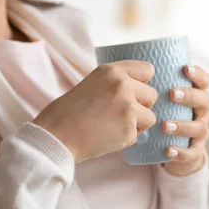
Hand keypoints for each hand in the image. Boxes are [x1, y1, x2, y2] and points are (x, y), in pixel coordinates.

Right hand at [34, 61, 157, 163]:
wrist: (56, 135)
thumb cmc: (67, 112)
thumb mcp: (91, 83)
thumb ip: (114, 83)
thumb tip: (138, 89)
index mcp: (112, 71)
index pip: (147, 69)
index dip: (141, 83)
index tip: (133, 91)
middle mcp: (123, 85)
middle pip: (151, 95)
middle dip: (141, 106)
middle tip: (118, 114)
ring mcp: (128, 108)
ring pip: (150, 117)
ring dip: (137, 124)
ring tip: (113, 126)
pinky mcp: (129, 130)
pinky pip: (138, 134)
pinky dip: (126, 138)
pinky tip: (107, 136)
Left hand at [162, 65, 208, 176]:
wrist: (169, 148)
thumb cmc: (162, 115)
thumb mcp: (160, 100)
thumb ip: (151, 87)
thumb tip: (126, 70)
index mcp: (194, 96)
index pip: (204, 81)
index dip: (198, 74)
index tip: (185, 68)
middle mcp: (201, 112)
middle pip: (204, 101)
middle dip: (189, 96)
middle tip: (171, 94)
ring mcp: (200, 132)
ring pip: (199, 127)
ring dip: (182, 126)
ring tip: (164, 126)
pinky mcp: (195, 151)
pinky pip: (193, 152)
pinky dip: (182, 152)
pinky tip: (168, 150)